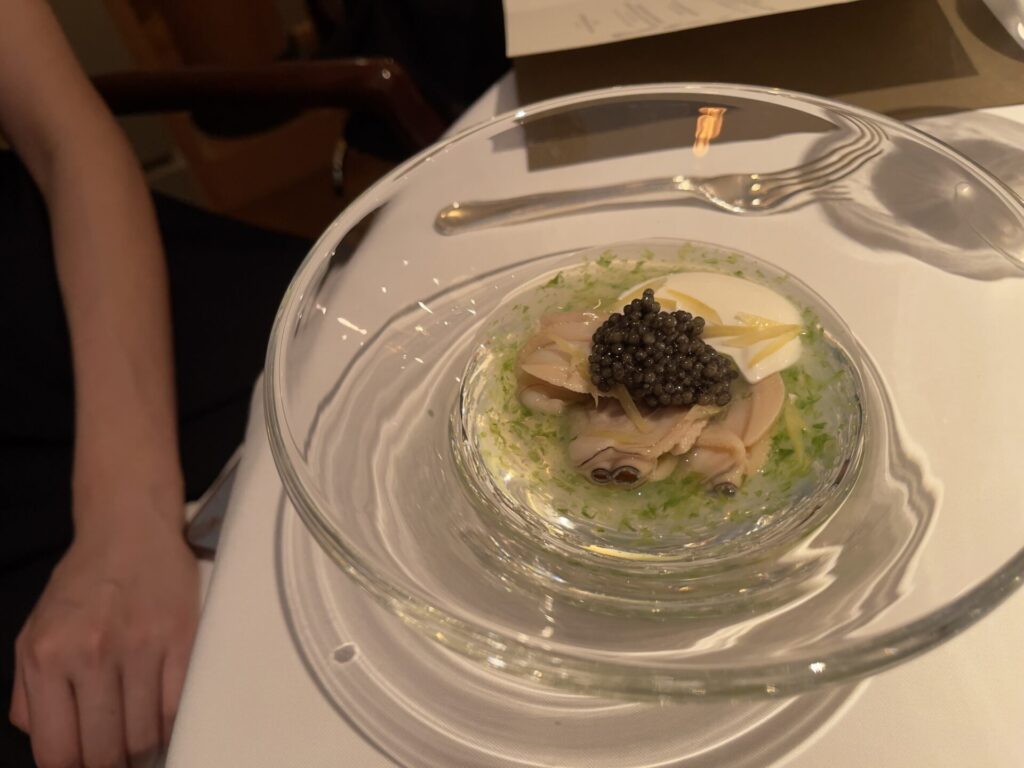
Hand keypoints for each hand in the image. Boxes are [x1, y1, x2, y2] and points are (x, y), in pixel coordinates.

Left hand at [9, 495, 197, 766]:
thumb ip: (28, 696)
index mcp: (47, 657)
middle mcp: (91, 653)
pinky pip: (177, 706)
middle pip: (106, 750)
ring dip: (144, 747)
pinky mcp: (181, 637)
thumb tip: (49, 746)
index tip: (87, 767)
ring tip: (140, 736)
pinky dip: (171, 723)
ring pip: (146, 734)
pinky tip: (162, 715)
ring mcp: (141, 646)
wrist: (129, 528)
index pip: (58, 751)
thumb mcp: (33, 634)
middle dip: (111, 765)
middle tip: (116, 758)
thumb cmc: (82, 583)